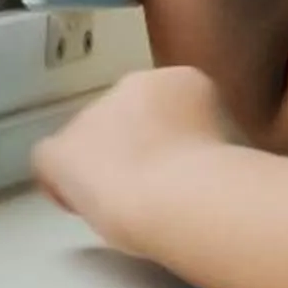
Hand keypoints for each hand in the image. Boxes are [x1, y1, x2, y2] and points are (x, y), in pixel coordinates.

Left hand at [30, 66, 242, 256]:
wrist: (181, 194)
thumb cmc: (225, 179)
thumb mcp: (237, 145)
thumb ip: (209, 138)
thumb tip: (203, 154)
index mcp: (179, 81)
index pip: (160, 106)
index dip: (164, 139)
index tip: (176, 167)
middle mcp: (129, 86)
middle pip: (122, 120)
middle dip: (131, 150)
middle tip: (151, 189)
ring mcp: (91, 116)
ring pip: (88, 141)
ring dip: (101, 167)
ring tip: (123, 205)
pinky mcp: (62, 151)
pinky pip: (50, 161)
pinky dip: (62, 184)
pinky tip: (82, 207)